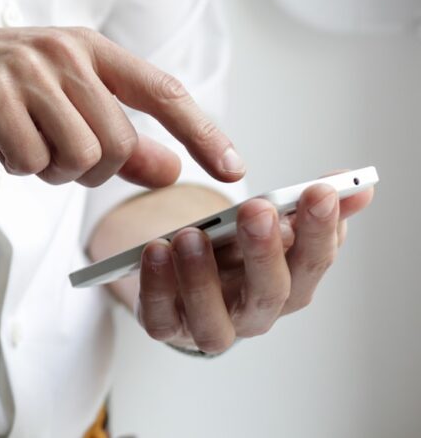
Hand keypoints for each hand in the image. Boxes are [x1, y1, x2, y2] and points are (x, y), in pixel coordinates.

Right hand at [0, 27, 244, 186]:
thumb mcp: (53, 108)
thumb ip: (115, 138)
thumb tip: (170, 168)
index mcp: (86, 48)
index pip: (163, 92)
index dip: (203, 133)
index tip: (233, 169)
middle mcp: (63, 51)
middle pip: (117, 143)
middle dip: (87, 169)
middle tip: (48, 155)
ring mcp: (27, 69)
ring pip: (79, 156)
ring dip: (48, 170)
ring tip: (18, 144)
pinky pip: (32, 161)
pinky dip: (16, 167)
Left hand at [134, 178, 374, 353]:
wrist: (184, 277)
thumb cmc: (234, 252)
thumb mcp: (269, 224)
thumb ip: (307, 206)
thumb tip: (358, 186)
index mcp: (289, 285)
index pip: (314, 262)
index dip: (320, 230)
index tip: (319, 191)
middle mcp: (255, 314)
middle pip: (269, 294)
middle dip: (265, 251)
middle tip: (257, 210)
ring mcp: (209, 325)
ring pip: (213, 320)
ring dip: (202, 278)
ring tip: (191, 235)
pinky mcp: (167, 327)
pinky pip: (160, 318)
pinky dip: (156, 287)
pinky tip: (155, 251)